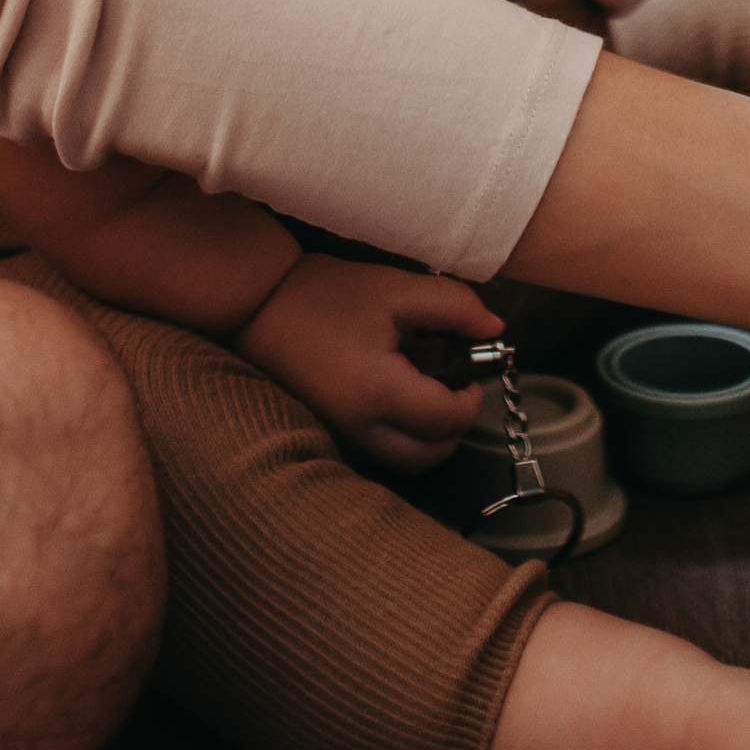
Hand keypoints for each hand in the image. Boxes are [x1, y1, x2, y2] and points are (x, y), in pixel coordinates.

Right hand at [236, 257, 500, 474]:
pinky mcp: (326, 435)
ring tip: (424, 390)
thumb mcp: (395, 289)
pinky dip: (397, 437)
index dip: (471, 398)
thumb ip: (453, 306)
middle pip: (429, 456)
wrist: (256, 306)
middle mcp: (359, 428)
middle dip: (453, 427)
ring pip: (403, 461)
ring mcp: (339, 438)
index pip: (448, 419)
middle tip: (454, 388)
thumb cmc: (323, 294)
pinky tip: (392, 396)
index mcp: (378, 393)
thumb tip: (494, 328)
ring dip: (426, 437)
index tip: (470, 373)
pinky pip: (376, 453)